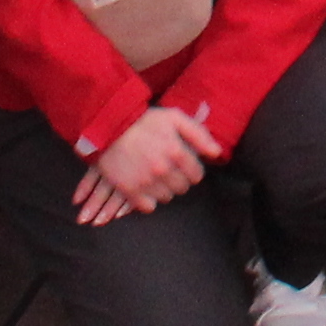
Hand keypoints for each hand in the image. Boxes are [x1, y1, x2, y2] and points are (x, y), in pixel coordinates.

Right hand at [77, 104, 213, 222]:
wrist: (109, 128)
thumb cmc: (144, 121)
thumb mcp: (174, 118)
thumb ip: (199, 134)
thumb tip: (217, 152)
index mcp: (176, 152)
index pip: (197, 175)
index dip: (192, 170)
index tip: (184, 164)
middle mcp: (163, 170)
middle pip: (182, 188)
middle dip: (179, 179)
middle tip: (169, 169)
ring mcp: (146, 182)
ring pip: (167, 198)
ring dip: (164, 189)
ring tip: (156, 176)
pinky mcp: (130, 191)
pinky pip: (149, 207)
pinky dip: (149, 199)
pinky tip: (145, 186)